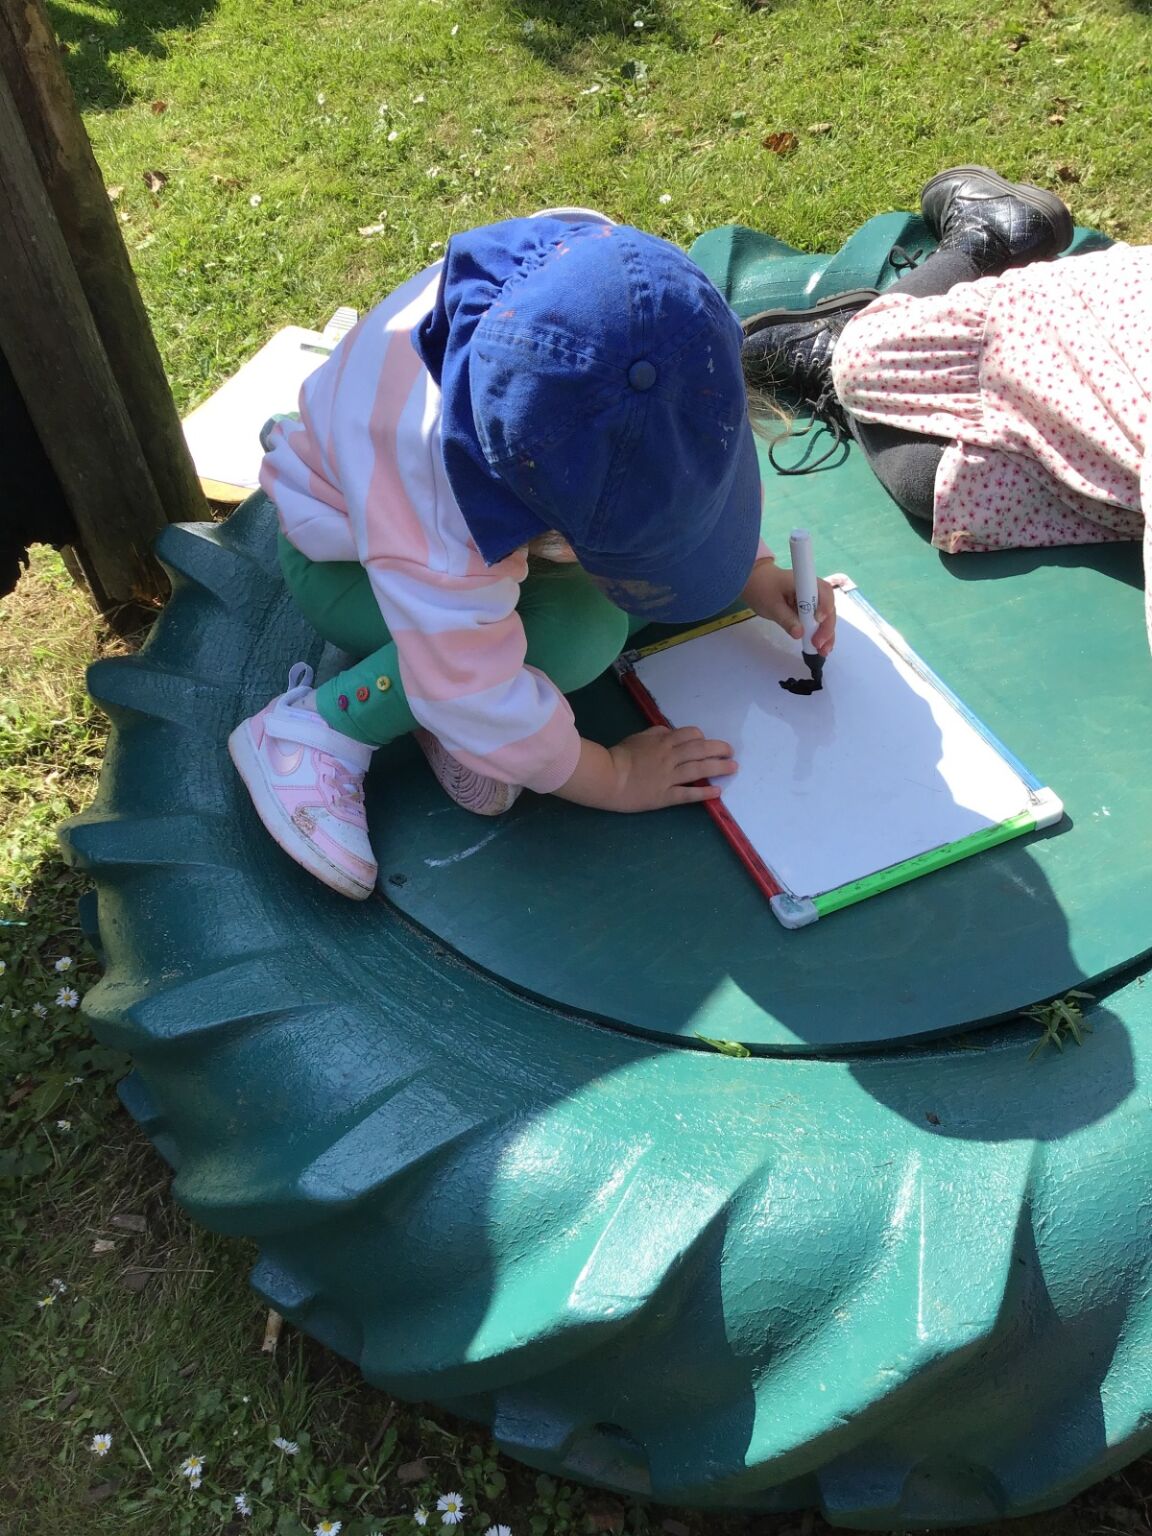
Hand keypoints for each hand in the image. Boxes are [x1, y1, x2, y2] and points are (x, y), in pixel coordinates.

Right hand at [554, 728, 736, 811]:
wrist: (606, 777)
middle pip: (701, 750)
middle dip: (719, 749)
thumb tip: (670, 732)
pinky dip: (704, 792)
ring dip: (719, 767)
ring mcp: (669, 777)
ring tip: (732, 767)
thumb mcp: (637, 737)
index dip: (703, 738)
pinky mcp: (665, 796)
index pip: (691, 735)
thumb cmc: (618, 756)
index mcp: (663, 742)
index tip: (709, 743)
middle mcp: (670, 757)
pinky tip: (717, 792)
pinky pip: (688, 793)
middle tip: (731, 752)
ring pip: (699, 769)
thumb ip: (655, 734)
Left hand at [743, 558, 836, 655]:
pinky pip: (817, 621)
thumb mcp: (771, 605)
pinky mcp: (807, 609)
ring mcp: (811, 600)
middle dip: (827, 627)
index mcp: (805, 582)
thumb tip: (800, 633)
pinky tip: (820, 646)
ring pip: (825, 616)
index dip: (825, 606)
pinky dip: (819, 633)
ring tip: (823, 651)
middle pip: (828, 607)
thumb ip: (786, 619)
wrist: (753, 581)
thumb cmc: (761, 589)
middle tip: (819, 645)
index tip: (818, 620)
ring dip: (826, 633)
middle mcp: (812, 589)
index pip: (824, 591)